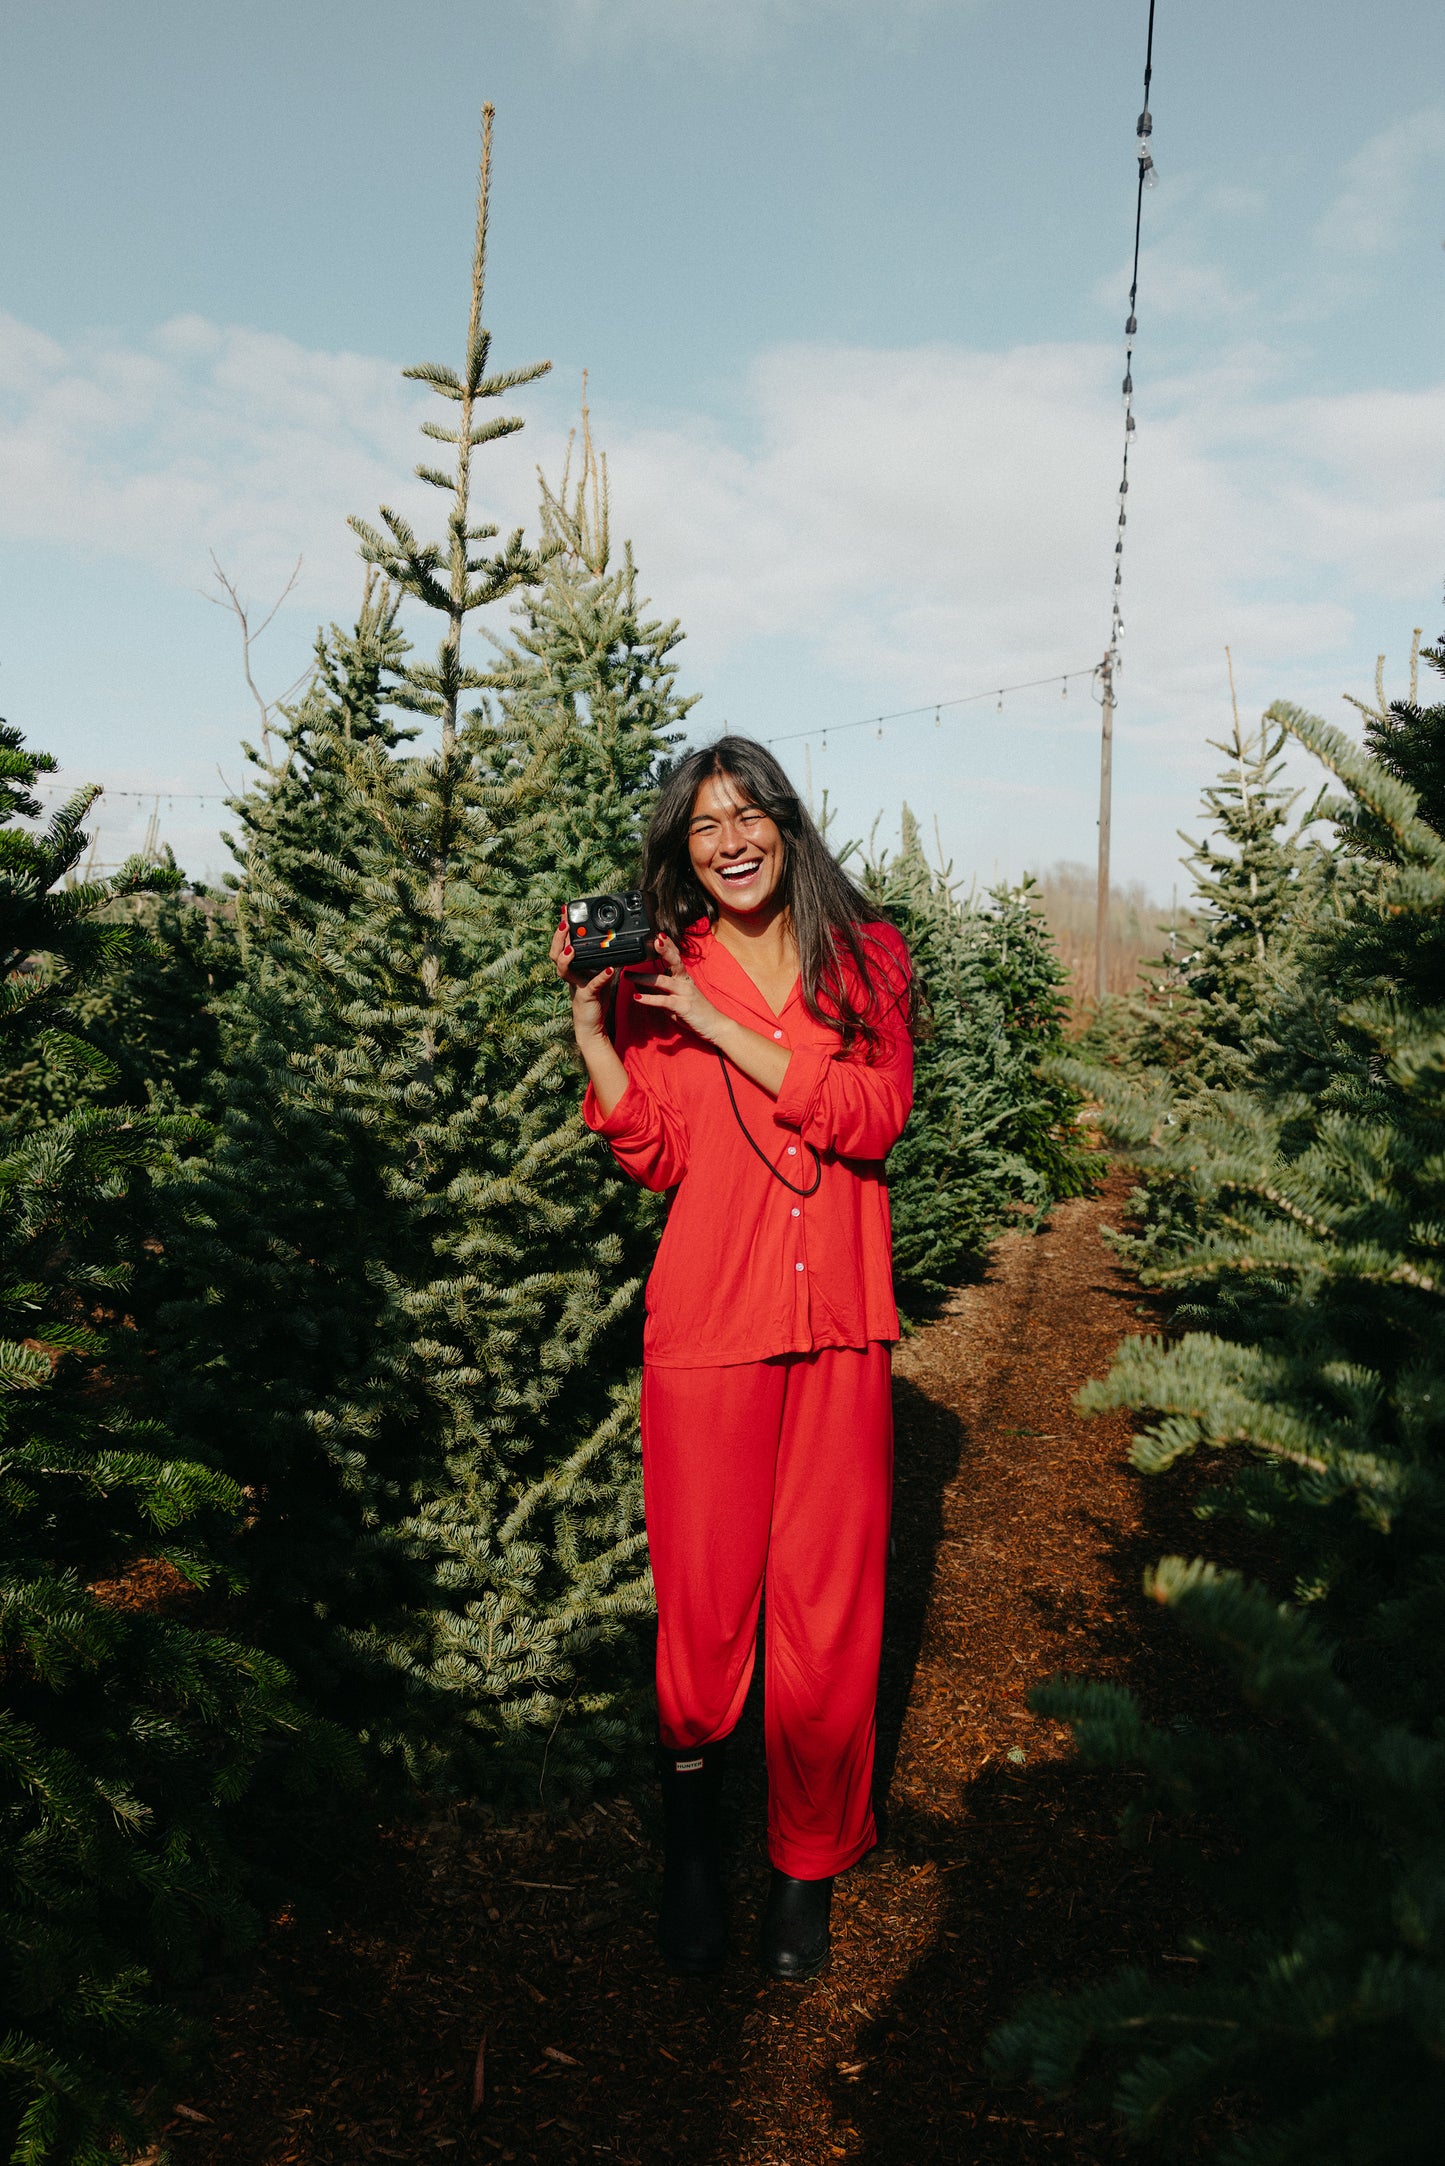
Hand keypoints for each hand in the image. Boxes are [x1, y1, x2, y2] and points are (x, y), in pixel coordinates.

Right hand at [550, 919, 616, 1041]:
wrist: (592, 1024)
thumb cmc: (594, 997)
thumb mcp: (599, 973)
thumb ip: (602, 959)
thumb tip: (611, 941)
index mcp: (572, 966)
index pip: (562, 944)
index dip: (561, 928)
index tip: (564, 911)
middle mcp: (570, 974)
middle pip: (555, 953)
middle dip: (558, 938)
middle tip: (564, 924)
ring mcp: (575, 985)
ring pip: (563, 969)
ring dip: (566, 957)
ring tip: (572, 948)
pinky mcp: (586, 996)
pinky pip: (591, 986)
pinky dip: (600, 977)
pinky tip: (609, 970)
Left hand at [630, 933, 729, 1044]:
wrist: (715, 1026)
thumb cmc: (696, 1012)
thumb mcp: (676, 1000)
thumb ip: (660, 992)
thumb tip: (641, 986)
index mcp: (684, 978)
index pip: (677, 957)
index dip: (669, 945)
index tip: (659, 934)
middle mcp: (685, 982)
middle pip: (674, 962)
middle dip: (664, 950)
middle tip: (653, 940)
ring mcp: (685, 993)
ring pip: (664, 981)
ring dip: (644, 977)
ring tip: (629, 975)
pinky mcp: (683, 1006)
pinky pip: (664, 1001)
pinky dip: (649, 999)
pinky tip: (637, 998)